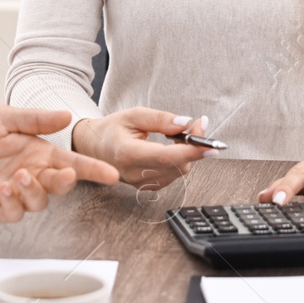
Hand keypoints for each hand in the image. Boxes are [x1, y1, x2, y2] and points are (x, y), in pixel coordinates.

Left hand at [0, 106, 118, 221]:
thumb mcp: (0, 117)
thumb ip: (33, 120)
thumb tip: (66, 115)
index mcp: (36, 152)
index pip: (70, 162)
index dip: (92, 169)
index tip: (111, 174)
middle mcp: (30, 173)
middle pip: (60, 185)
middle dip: (65, 181)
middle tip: (60, 173)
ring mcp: (15, 193)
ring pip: (41, 202)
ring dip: (35, 191)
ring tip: (18, 177)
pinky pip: (16, 212)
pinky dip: (14, 202)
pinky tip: (1, 188)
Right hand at [70, 108, 215, 190]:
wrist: (93, 147)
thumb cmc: (111, 129)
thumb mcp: (133, 115)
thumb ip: (160, 119)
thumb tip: (185, 123)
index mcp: (128, 154)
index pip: (167, 157)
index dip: (192, 151)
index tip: (210, 145)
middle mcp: (135, 173)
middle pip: (178, 165)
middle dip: (193, 146)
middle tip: (197, 125)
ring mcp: (141, 183)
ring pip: (178, 171)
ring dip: (187, 153)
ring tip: (179, 135)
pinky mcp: (147, 187)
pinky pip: (173, 175)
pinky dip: (179, 161)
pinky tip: (172, 148)